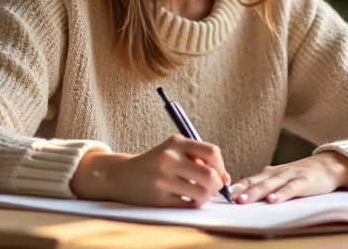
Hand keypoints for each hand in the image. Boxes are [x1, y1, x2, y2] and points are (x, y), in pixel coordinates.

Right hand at [70, 135, 229, 207]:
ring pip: (202, 194)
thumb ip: (199, 159)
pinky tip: (183, 199)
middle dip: (217, 186)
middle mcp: (169, 158)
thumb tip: (226, 179)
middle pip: (210, 176)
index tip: (219, 174)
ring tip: (196, 194)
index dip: (221, 166)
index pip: (212, 152)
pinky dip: (191, 205)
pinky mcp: (158, 198)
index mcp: (176, 142)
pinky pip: (188, 205)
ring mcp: (163, 179)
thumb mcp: (174, 152)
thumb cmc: (155, 164)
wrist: (121, 175)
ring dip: (204, 197)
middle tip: (212, 188)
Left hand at [231, 151, 347, 203]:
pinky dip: (281, 194)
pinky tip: (273, 201)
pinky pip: (291, 189)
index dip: (237, 186)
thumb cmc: (303, 174)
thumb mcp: (282, 177)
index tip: (223, 193)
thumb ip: (266, 184)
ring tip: (244, 200)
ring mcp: (291, 176)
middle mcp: (278, 173)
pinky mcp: (305, 182)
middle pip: (257, 181)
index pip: (251, 179)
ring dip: (256, 192)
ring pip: (271, 184)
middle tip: (230, 199)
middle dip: (242, 190)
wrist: (329, 165)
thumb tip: (244, 194)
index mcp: (271, 173)